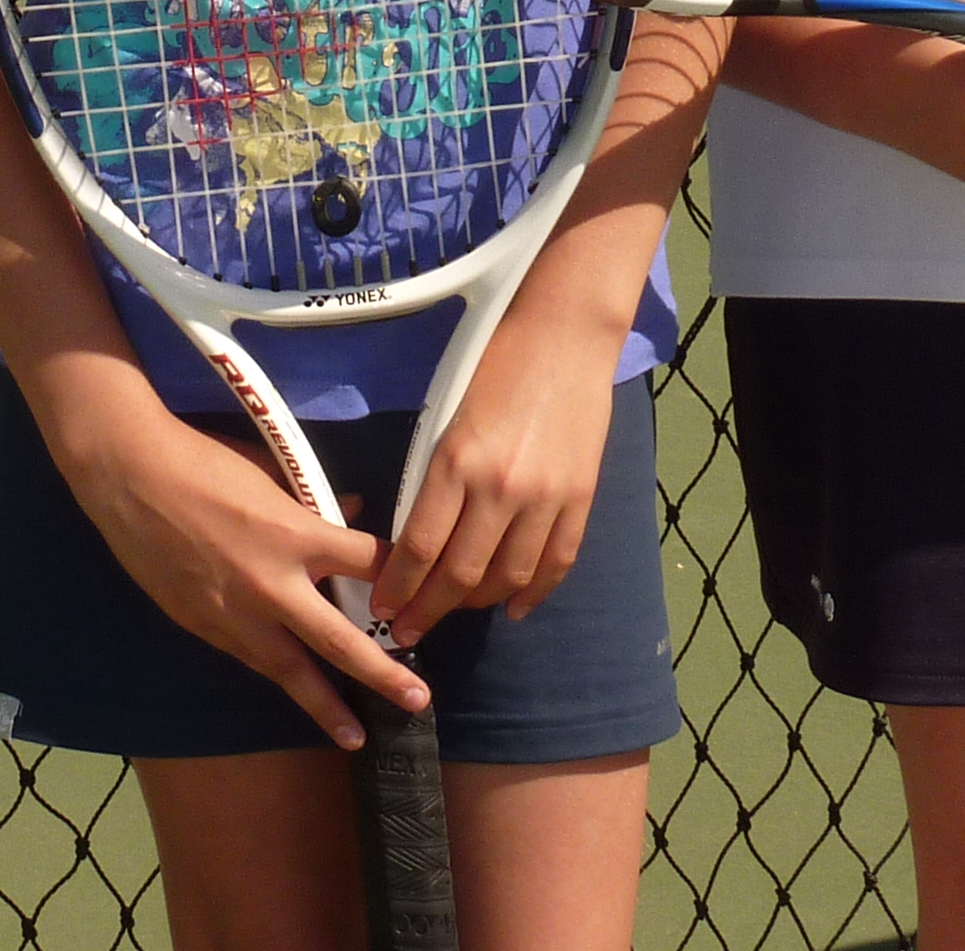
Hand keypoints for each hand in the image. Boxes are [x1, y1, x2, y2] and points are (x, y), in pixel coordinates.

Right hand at [46, 377, 423, 749]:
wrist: (131, 478)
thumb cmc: (204, 462)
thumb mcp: (270, 473)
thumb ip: (311, 501)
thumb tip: (349, 511)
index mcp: (296, 535)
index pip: (367, 563)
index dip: (397, 576)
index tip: (421, 594)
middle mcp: (274, 584)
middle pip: (341, 639)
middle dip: (383, 673)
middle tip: (418, 702)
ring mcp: (237, 614)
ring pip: (293, 671)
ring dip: (327, 707)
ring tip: (357, 736)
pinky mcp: (205, 628)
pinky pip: (252, 658)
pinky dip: (277, 676)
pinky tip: (295, 693)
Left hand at [369, 296, 624, 646]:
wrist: (566, 333)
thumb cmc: (494, 359)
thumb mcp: (445, 413)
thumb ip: (432, 476)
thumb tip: (416, 535)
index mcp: (456, 461)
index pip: (419, 547)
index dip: (398, 587)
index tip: (383, 610)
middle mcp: (501, 489)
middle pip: (460, 576)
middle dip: (428, 611)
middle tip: (408, 631)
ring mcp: (547, 498)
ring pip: (508, 579)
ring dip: (476, 606)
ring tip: (453, 612)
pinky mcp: (581, 499)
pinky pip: (556, 564)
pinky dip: (534, 594)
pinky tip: (513, 608)